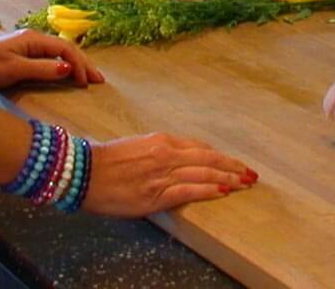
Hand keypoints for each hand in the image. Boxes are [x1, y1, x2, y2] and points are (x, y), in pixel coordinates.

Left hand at [0, 30, 104, 91]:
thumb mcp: (14, 69)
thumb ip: (42, 69)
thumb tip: (68, 68)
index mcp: (33, 38)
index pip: (65, 49)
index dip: (79, 64)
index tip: (87, 83)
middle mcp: (33, 40)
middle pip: (65, 50)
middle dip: (83, 64)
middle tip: (99, 81)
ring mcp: (27, 48)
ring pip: (58, 55)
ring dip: (74, 66)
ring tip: (88, 79)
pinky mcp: (21, 59)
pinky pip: (49, 61)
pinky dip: (62, 69)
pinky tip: (67, 77)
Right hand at [82, 133, 256, 216]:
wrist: (83, 173)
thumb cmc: (106, 161)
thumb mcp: (137, 147)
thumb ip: (159, 152)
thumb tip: (177, 161)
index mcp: (162, 141)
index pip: (199, 148)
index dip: (219, 156)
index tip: (233, 162)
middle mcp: (167, 154)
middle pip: (208, 159)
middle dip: (232, 166)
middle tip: (250, 173)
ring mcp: (163, 174)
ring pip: (204, 174)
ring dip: (228, 178)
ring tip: (244, 183)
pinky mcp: (156, 193)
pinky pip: (190, 191)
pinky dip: (209, 190)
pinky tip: (223, 191)